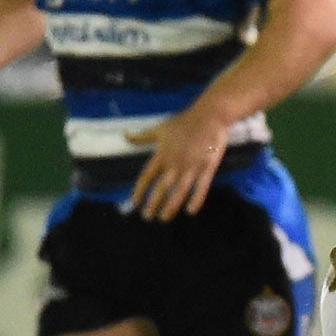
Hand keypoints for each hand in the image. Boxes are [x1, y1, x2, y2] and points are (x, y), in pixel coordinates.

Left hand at [126, 102, 233, 220]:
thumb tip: (125, 136)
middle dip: (153, 205)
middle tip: (148, 217)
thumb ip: (142, 137)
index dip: (140, 192)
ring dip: (170, 207)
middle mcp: (174, 164)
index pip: (146, 177)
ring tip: (164, 218)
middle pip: (161, 189)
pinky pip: (201, 188)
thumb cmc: (184, 122)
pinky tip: (190, 211)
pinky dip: (196, 201)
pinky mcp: (207, 168)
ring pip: (179, 192)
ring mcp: (191, 167)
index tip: (135, 203)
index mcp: (162, 155)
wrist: (210, 116)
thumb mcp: (160, 128)